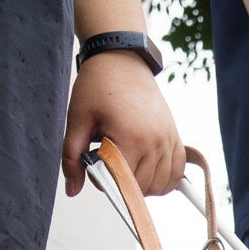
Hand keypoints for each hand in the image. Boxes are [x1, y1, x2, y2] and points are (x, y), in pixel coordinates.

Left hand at [62, 51, 185, 196]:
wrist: (121, 59)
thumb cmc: (98, 86)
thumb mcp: (77, 120)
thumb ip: (72, 158)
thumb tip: (72, 190)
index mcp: (131, 138)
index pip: (122, 183)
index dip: (104, 181)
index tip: (94, 165)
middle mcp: (155, 141)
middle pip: (141, 188)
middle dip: (121, 183)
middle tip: (106, 161)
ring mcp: (168, 140)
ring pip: (159, 186)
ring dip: (141, 185)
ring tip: (125, 164)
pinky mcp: (175, 137)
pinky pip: (176, 174)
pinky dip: (163, 180)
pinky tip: (147, 172)